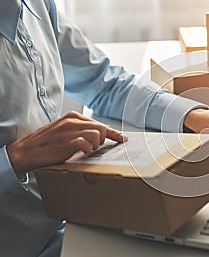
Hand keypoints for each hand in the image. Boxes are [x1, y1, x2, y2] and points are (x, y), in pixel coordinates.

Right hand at [6, 111, 126, 178]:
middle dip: (103, 140)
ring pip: (97, 135)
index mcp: (73, 117)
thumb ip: (81, 129)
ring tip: (86, 150)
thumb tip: (101, 131)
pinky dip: (87, 150)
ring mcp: (69, 131)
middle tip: (94, 148)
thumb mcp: (63, 130)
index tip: (123, 138)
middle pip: (101, 128)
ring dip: (95, 146)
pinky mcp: (67, 142)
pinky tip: (82, 152)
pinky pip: (87, 144)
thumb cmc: (45, 142)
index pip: (99, 123)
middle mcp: (72, 122)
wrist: (25, 151)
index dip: (114, 133)